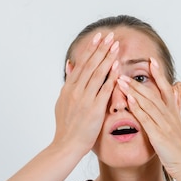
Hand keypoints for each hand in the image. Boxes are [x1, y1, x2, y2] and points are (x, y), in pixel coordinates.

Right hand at [52, 32, 119, 154]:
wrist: (66, 145)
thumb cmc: (66, 126)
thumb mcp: (62, 101)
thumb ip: (68, 82)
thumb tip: (70, 64)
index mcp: (68, 88)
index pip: (81, 64)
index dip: (91, 49)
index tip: (98, 37)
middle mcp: (76, 91)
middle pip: (90, 65)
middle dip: (101, 48)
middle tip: (110, 35)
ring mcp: (85, 99)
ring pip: (98, 74)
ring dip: (107, 58)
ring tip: (116, 45)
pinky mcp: (94, 109)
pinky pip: (105, 90)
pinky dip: (112, 77)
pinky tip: (118, 67)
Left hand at [116, 58, 180, 177]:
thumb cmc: (179, 145)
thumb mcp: (179, 121)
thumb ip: (177, 102)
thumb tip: (179, 85)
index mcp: (173, 112)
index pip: (165, 88)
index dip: (158, 74)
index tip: (151, 60)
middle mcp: (169, 115)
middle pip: (153, 93)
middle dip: (138, 81)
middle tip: (124, 70)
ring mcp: (164, 125)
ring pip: (148, 103)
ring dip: (134, 91)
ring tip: (121, 81)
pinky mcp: (158, 135)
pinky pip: (146, 119)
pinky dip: (138, 108)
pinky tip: (129, 100)